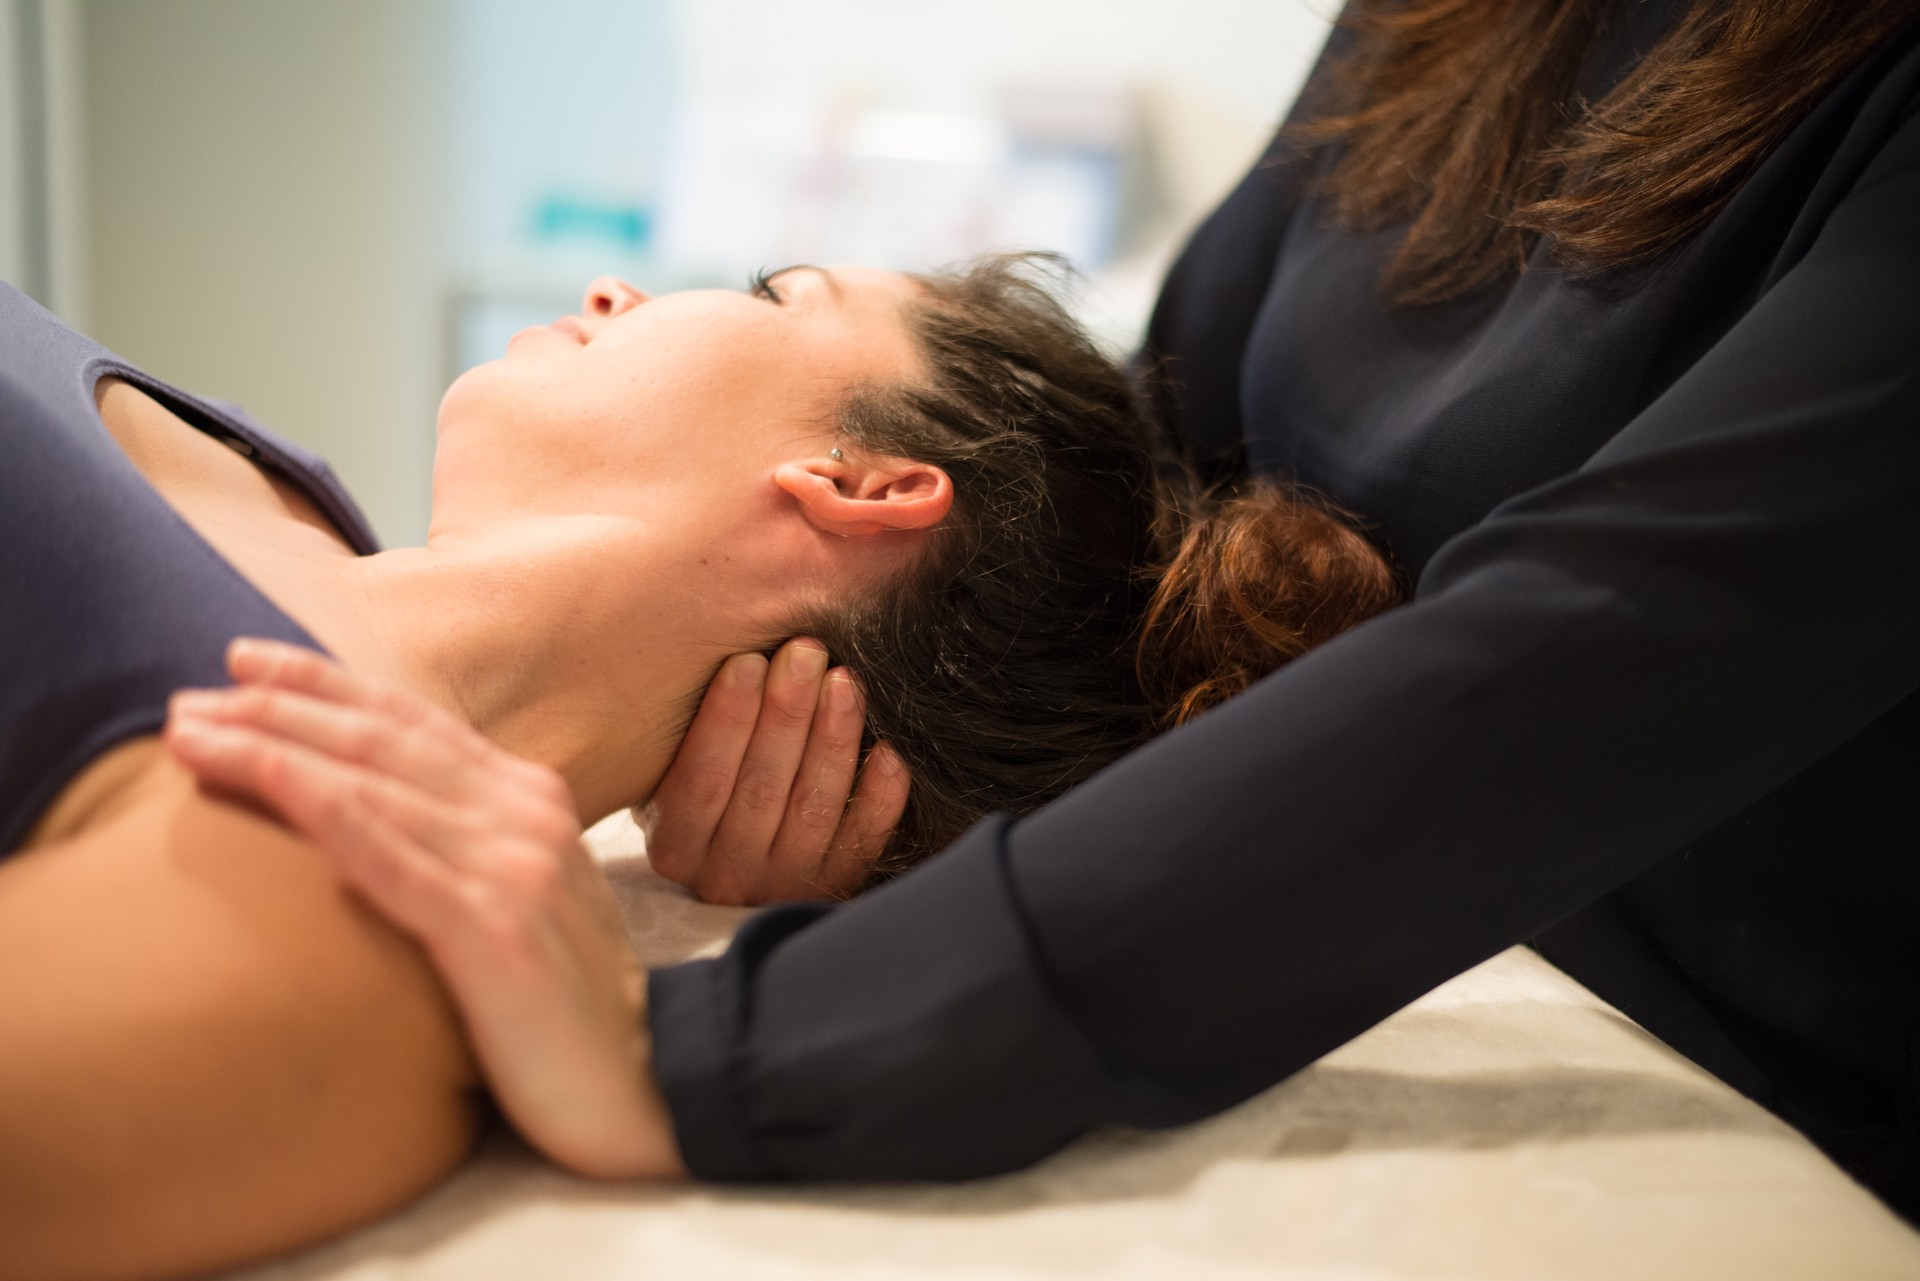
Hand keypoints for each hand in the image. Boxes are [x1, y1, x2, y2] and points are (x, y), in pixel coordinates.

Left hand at [163, 638, 684, 1180]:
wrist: (646, 1084)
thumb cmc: (568, 1005)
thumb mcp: (524, 898)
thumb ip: (467, 846)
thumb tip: (374, 819)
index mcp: (531, 798)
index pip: (413, 721)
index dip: (324, 685)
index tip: (244, 662)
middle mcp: (524, 814)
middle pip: (382, 739)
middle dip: (277, 706)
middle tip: (187, 696)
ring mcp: (512, 867)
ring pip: (373, 784)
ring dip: (271, 746)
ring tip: (190, 731)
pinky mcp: (494, 931)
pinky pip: (390, 855)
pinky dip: (321, 805)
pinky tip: (264, 773)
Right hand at [641, 637, 909, 905]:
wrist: (741, 865)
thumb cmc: (706, 788)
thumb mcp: (673, 772)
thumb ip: (690, 732)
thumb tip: (736, 656)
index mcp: (675, 846)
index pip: (701, 781)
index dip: (725, 719)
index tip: (749, 661)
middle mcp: (725, 875)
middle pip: (761, 789)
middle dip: (787, 714)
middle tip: (806, 652)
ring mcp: (782, 886)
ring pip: (812, 808)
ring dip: (833, 739)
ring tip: (844, 681)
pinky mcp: (832, 888)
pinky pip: (862, 841)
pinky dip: (879, 794)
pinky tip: (888, 748)